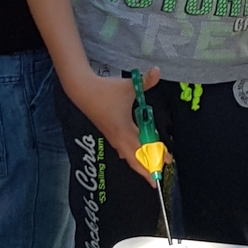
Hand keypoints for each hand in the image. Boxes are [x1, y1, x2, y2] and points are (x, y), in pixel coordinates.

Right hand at [70, 65, 162, 181]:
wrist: (82, 90)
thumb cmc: (105, 90)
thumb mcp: (128, 86)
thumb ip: (145, 81)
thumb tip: (158, 70)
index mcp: (124, 129)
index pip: (142, 150)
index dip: (154, 159)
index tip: (166, 165)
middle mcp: (118, 137)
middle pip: (134, 159)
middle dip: (147, 169)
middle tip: (158, 177)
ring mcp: (113, 136)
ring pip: (127, 155)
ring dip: (139, 162)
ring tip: (150, 167)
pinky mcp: (109, 132)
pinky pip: (123, 148)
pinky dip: (131, 154)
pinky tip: (136, 154)